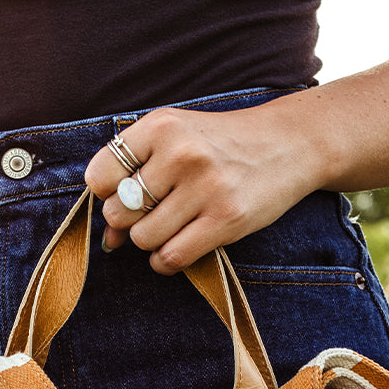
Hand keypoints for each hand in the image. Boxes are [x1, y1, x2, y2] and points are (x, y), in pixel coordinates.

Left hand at [84, 98, 325, 274]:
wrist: (288, 144)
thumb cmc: (221, 145)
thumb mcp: (175, 138)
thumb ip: (135, 176)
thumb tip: (106, 239)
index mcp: (161, 126)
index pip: (99, 175)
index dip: (106, 193)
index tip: (125, 194)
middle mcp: (181, 154)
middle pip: (119, 212)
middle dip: (129, 221)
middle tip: (152, 213)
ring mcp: (205, 188)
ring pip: (143, 239)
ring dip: (151, 242)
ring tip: (171, 227)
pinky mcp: (226, 220)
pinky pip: (172, 257)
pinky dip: (165, 262)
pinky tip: (178, 246)